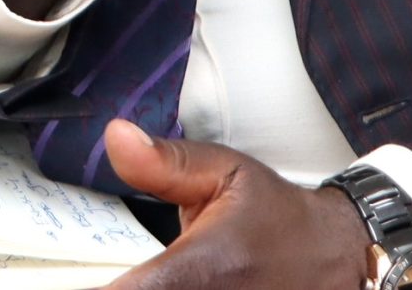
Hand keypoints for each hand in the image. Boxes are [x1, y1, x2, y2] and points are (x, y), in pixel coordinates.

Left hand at [102, 123, 369, 289]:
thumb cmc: (276, 214)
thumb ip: (164, 163)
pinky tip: (164, 283)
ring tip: (141, 275)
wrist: (338, 254)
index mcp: (207, 267)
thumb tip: (116, 136)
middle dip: (124, 286)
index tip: (72, 275)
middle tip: (119, 269)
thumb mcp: (226, 172)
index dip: (104, 288)